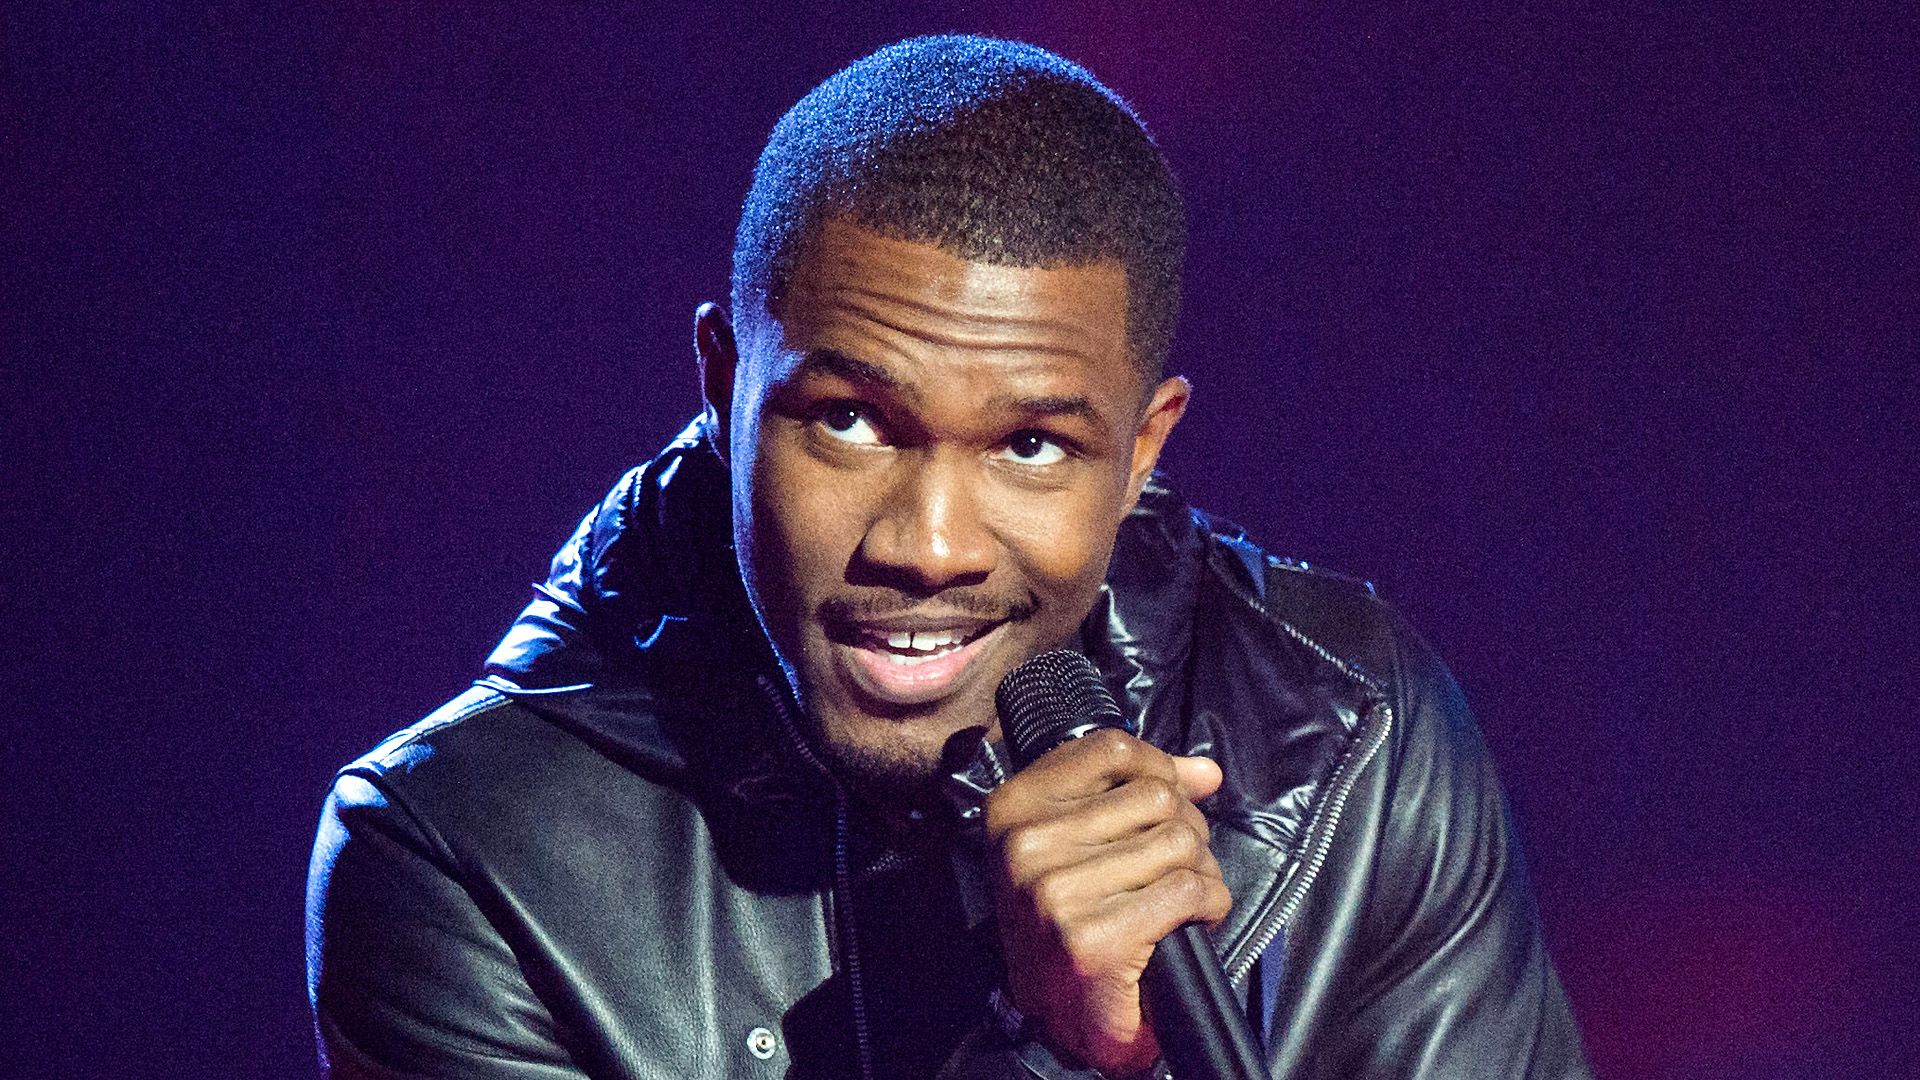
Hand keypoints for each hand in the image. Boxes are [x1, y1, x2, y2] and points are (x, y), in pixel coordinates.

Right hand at [983, 728, 1230, 1076]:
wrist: (1068, 1019)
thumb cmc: (1074, 925)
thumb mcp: (1085, 842)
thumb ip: (1139, 791)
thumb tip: (1205, 771)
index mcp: (1014, 809)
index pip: (1112, 747)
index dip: (1159, 769)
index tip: (1167, 800)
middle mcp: (1027, 846)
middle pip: (1156, 796)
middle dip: (1185, 831)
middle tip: (1172, 868)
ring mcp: (1056, 892)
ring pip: (1179, 842)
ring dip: (1199, 871)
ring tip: (1180, 896)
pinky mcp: (1094, 937)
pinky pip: (1188, 890)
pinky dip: (1209, 905)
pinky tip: (1194, 920)